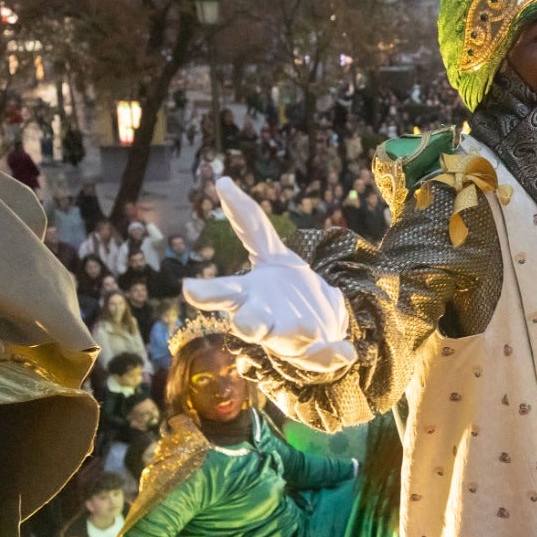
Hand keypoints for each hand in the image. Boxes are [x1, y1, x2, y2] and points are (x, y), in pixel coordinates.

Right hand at [183, 177, 354, 372]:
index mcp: (249, 297)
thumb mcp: (273, 254)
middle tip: (244, 324)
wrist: (321, 326)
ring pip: (288, 340)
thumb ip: (250, 222)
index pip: (224, 292)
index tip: (189, 288)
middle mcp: (264, 321)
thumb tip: (222, 181)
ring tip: (310, 329)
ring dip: (297, 333)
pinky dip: (334, 354)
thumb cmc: (285, 290)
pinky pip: (324, 355)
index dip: (206, 292)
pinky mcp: (316, 352)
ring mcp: (290, 339)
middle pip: (250, 324)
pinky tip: (347, 351)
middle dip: (248, 323)